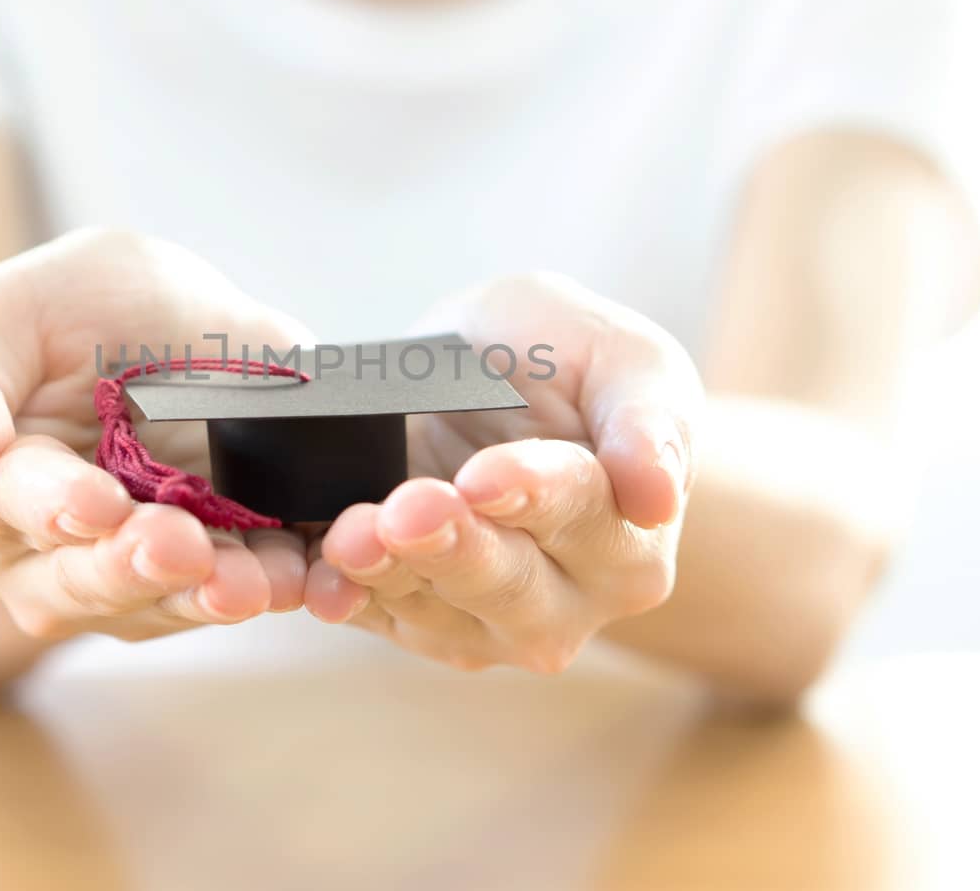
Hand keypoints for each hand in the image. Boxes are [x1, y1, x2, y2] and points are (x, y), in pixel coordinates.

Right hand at [0, 228, 314, 643]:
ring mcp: (116, 580)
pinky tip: (292, 580)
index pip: (6, 506)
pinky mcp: (196, 585)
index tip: (97, 503)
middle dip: (133, 566)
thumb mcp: (3, 314)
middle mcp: (36, 555)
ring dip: (201, 597)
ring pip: (152, 606)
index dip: (50, 506)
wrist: (164, 318)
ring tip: (249, 583)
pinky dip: (261, 588)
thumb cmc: (68, 310)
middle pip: (77, 579)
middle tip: (183, 548)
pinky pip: (222, 599)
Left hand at [303, 273, 703, 671]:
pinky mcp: (416, 623)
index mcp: (629, 534)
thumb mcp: (621, 355)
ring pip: (437, 612)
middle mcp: (568, 598)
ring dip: (390, 576)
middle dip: (454, 547)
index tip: (486, 477)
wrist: (493, 380)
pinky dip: (346, 598)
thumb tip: (659, 494)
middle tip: (408, 510)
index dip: (533, 496)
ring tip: (351, 536)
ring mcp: (488, 622)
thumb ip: (649, 415)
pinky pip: (378, 619)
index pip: (584, 516)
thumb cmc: (569, 362)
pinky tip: (320, 580)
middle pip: (510, 585)